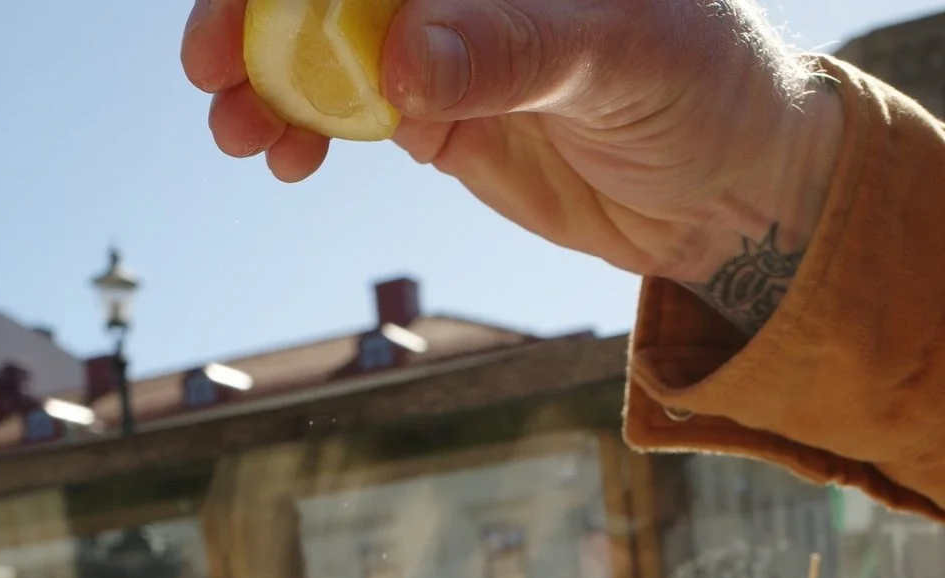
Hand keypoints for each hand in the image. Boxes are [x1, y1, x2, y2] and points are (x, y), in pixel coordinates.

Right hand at [181, 0, 843, 323]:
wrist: (734, 192)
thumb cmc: (708, 86)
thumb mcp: (621, 56)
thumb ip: (511, 52)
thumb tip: (399, 63)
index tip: (249, 1)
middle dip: (260, 15)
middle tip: (210, 68)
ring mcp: (449, 42)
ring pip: (328, 47)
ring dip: (271, 84)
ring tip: (243, 134)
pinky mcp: (444, 116)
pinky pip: (356, 115)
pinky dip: (312, 134)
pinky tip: (290, 160)